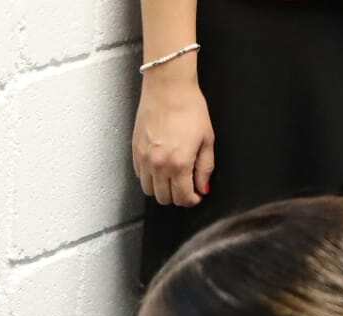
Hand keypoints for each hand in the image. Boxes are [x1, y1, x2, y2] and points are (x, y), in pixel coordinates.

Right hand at [132, 61, 214, 207]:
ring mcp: (144, 159)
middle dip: (178, 197)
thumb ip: (205, 167)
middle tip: (186, 187)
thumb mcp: (207, 139)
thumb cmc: (189, 108)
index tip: (197, 195)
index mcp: (179, 163)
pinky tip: (159, 167)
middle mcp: (159, 165)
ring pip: (150, 190)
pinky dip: (149, 177)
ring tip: (172, 179)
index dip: (193, 200)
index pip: (183, 198)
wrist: (168, 87)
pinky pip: (140, 176)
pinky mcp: (135, 150)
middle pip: (165, 198)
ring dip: (162, 189)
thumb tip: (203, 187)